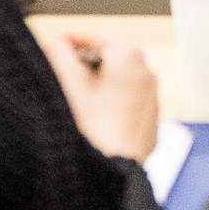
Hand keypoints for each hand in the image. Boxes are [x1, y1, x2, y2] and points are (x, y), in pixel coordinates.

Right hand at [51, 31, 161, 163]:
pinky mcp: (148, 126)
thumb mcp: (69, 83)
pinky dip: (108, 108)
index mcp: (130, 57)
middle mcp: (147, 75)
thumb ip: (60, 54)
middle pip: (109, 60)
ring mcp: (150, 102)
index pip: (98, 37)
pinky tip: (90, 121)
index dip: (73, 39)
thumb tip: (57, 43)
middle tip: (60, 71)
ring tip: (73, 99)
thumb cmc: (94, 128)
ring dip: (96, 87)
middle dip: (84, 64)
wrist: (113, 172)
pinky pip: (125, 109)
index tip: (58, 44)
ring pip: (118, 85)